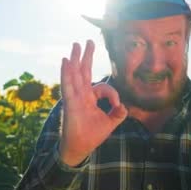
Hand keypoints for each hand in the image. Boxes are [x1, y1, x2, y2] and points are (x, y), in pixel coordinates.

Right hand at [59, 40, 127, 165]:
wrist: (80, 148)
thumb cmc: (92, 136)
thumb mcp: (110, 123)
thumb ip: (118, 114)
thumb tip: (125, 107)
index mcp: (90, 99)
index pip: (102, 86)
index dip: (112, 93)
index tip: (117, 104)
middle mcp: (81, 95)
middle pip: (83, 72)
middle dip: (86, 56)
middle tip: (87, 41)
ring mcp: (74, 98)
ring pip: (75, 75)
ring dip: (75, 59)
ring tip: (75, 45)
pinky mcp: (70, 103)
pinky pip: (68, 86)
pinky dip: (66, 73)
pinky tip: (66, 61)